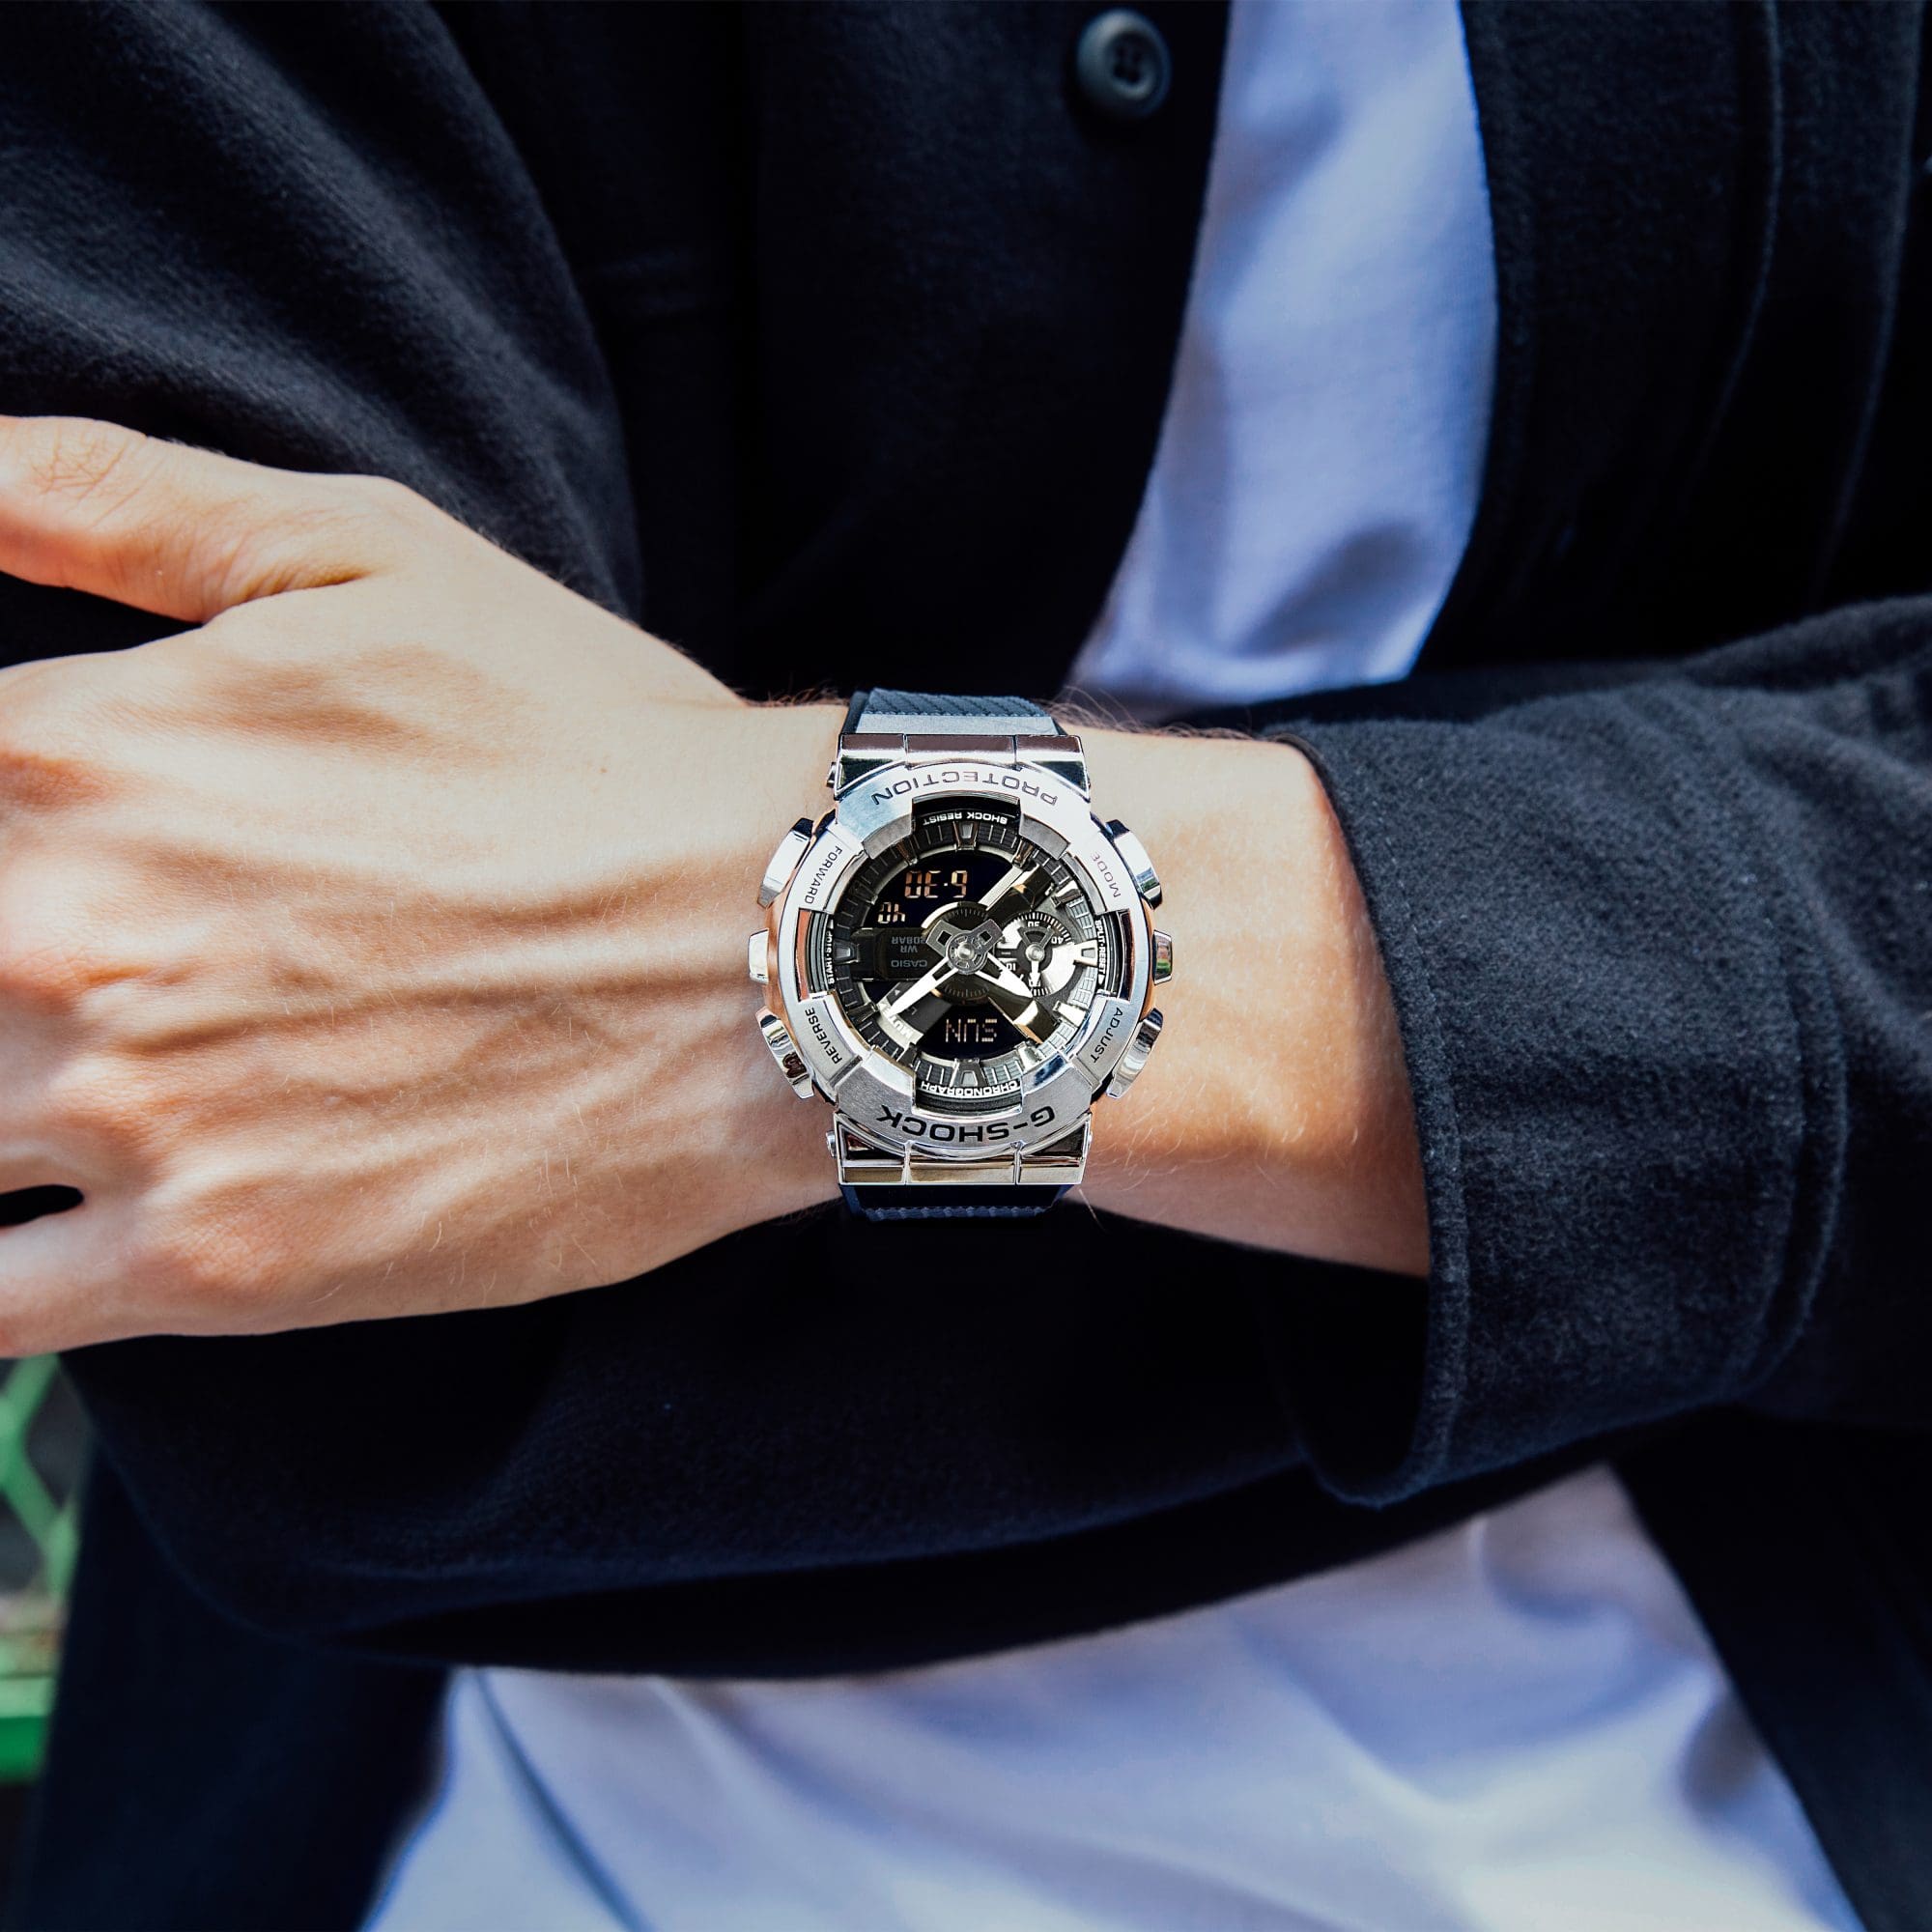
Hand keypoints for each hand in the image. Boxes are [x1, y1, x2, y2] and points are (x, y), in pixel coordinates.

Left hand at [0, 416, 839, 1352]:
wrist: (777, 950)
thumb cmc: (587, 745)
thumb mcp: (366, 557)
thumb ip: (101, 494)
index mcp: (60, 748)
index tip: (47, 865)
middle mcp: (47, 934)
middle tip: (92, 961)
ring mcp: (125, 1117)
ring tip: (97, 1066)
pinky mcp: (213, 1265)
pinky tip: (49, 1210)